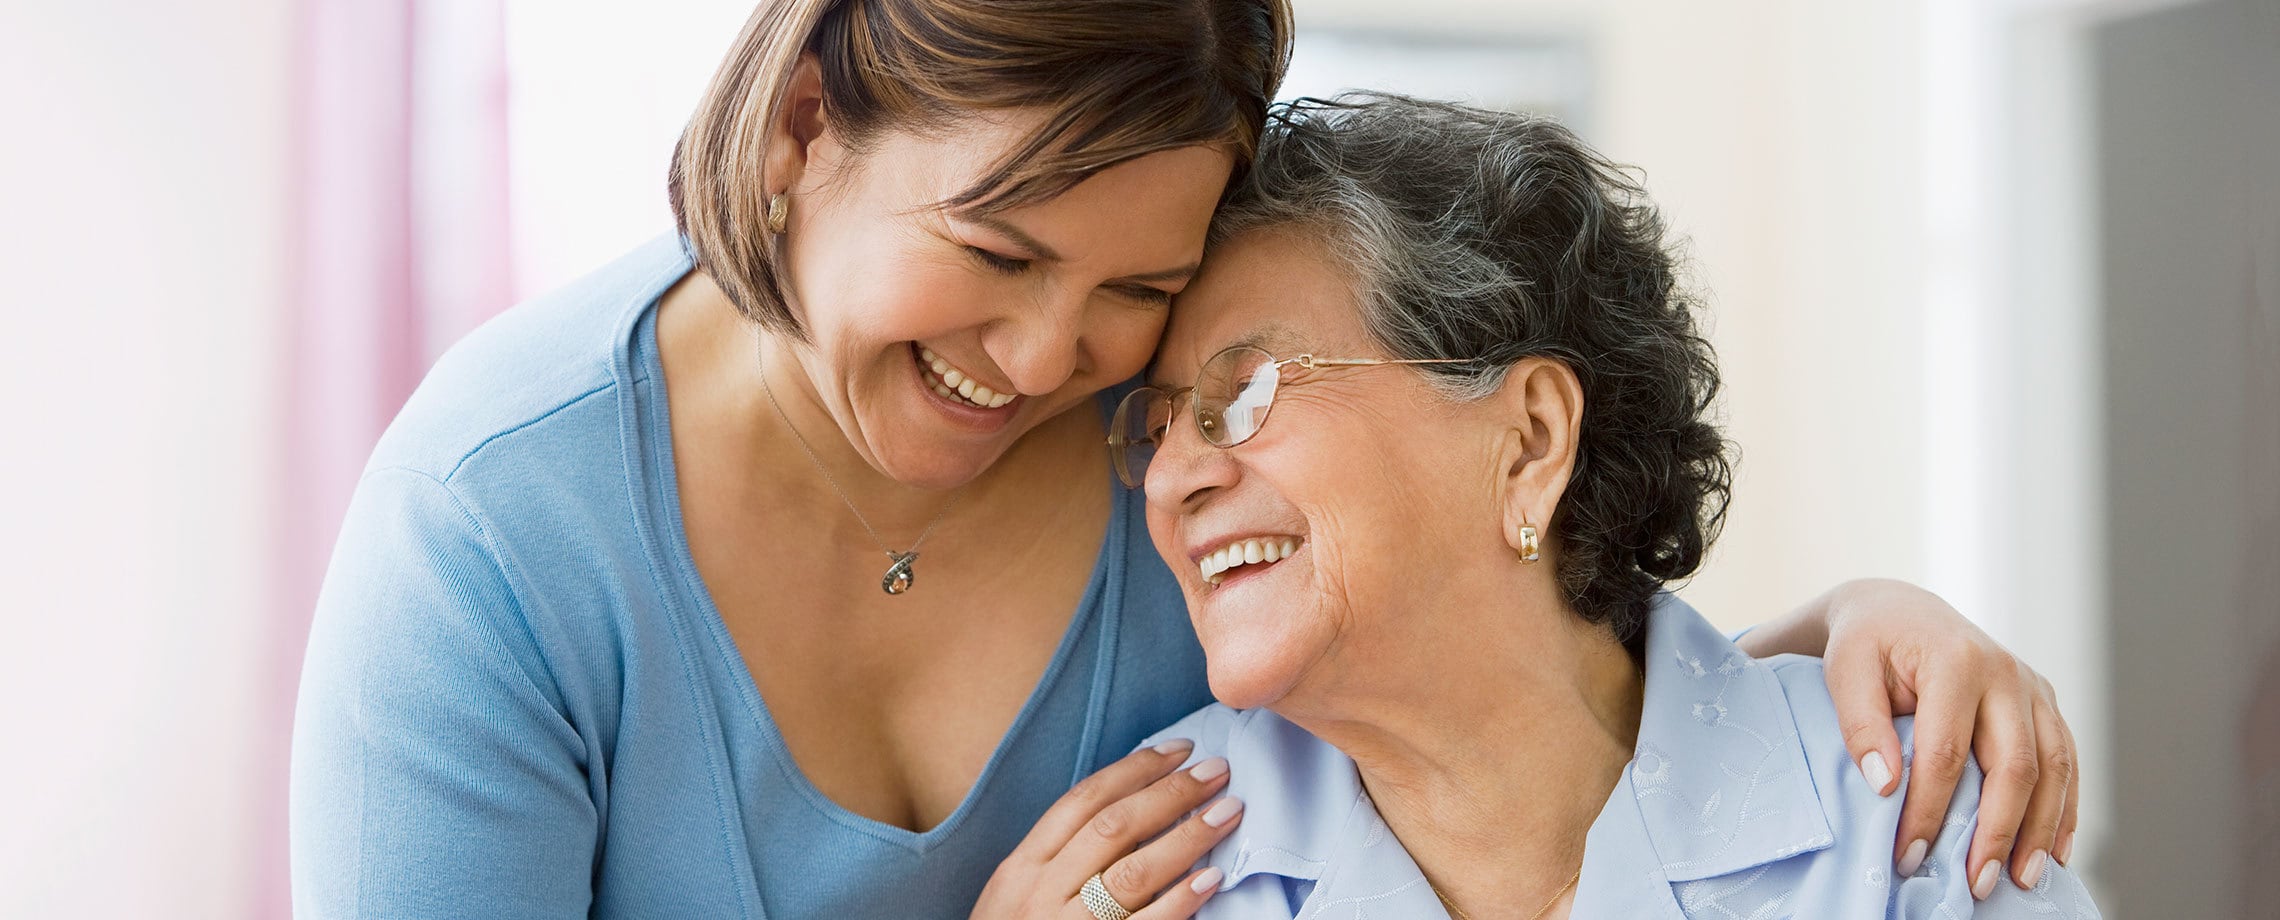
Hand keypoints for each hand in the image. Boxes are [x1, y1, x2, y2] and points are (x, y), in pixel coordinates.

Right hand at [973, 740, 1240, 918]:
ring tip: (1228, 812)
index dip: (1133, 770)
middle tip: (1216, 771)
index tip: (1178, 749)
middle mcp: (1039, 894)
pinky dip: (1179, 901)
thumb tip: (1128, 806)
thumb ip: (1058, 857)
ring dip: (1186, 837)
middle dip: (1169, 793)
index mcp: (1020, 869)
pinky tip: (1211, 878)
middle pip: (1112, 828)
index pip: (1081, 801)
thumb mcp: (1017, 896)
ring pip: (1131, 872)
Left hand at [1809, 579, 2080, 897]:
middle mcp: (2007, 672)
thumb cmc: (1868, 644)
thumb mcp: (1846, 670)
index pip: (1947, 752)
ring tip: (2021, 880)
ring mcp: (2034, 688)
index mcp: (1956, 660)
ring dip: (2041, 829)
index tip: (1908, 856)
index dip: (1929, 811)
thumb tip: (1885, 784)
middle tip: (1976, 885)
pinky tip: (2054, 851)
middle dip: (1997, 832)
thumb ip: (1861, 723)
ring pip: (2054, 768)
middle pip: (2015, 765)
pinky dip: (2064, 808)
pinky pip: (2067, 761)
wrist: (1900, 611)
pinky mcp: (2046, 704)